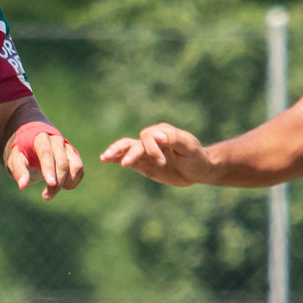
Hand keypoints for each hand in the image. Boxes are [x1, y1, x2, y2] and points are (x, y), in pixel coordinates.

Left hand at [5, 126, 83, 200]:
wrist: (34, 143)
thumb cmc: (23, 152)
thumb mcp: (15, 159)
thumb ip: (18, 170)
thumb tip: (23, 186)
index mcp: (41, 138)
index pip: (47, 152)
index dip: (49, 168)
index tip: (51, 183)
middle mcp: (57, 141)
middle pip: (62, 162)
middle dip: (57, 182)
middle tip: (46, 197)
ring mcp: (68, 148)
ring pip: (76, 166)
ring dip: (68, 182)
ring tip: (54, 190)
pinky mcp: (75, 156)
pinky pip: (80, 171)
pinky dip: (73, 182)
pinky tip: (62, 186)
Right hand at [100, 124, 215, 186]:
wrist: (198, 170)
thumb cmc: (196, 157)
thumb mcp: (189, 147)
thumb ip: (174, 139)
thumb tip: (158, 136)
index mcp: (161, 132)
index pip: (148, 137)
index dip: (152, 149)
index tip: (161, 161)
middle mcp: (151, 140)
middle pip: (132, 142)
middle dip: (124, 151)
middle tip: (122, 162)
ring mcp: (145, 152)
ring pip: (126, 149)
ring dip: (115, 152)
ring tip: (104, 158)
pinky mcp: (143, 164)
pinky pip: (128, 160)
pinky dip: (117, 159)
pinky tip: (107, 160)